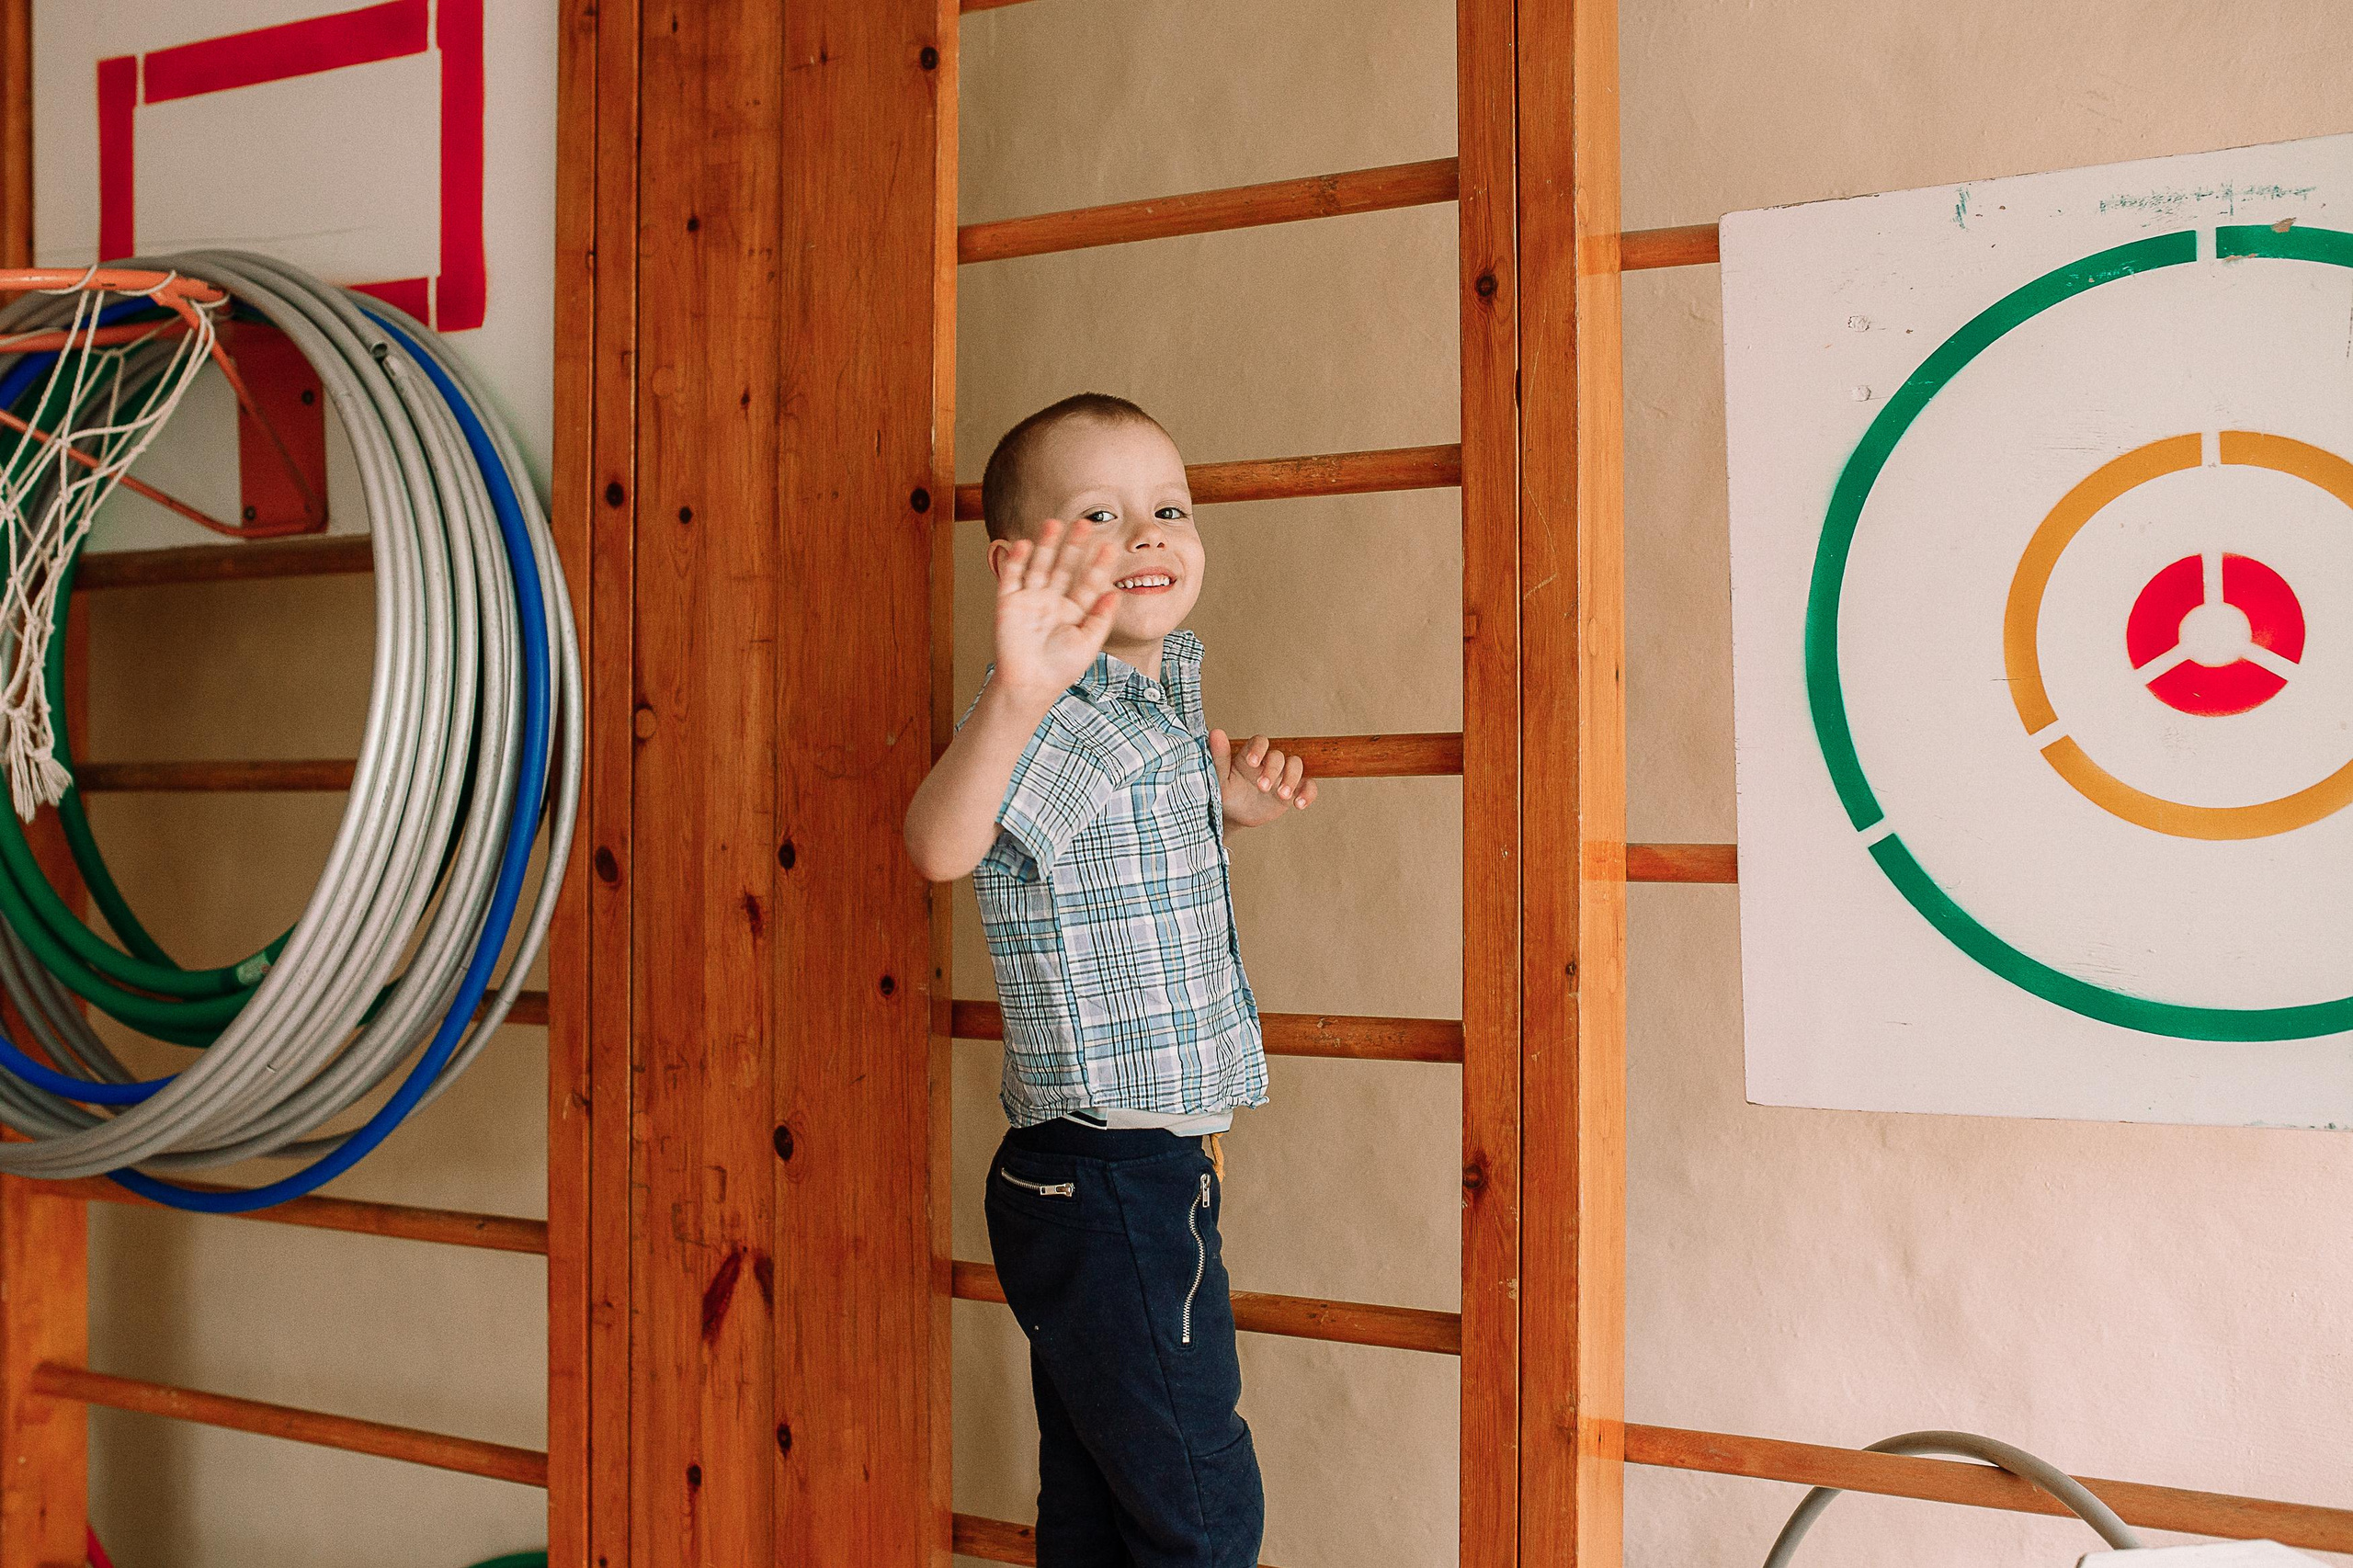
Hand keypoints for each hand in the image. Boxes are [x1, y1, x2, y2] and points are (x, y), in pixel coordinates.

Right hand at [992, 518, 1118, 705]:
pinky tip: (1025, 544)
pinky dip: (1017, 561)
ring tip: (1055, 523)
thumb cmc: (1060, 670)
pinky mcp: (1008, 603)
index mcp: (1073, 611)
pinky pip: (1012, 577)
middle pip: (1064, 567)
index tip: (1111, 547)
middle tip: (1086, 523)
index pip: (1088, 582)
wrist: (1028, 685)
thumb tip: (1115, 592)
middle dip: (1074, 546)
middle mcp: (1052, 601)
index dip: (1098, 565)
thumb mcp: (1088, 643)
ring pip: (1039, 566)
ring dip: (1046, 545)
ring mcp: (1030, 600)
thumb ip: (1101, 618)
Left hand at [1209, 730, 1316, 827]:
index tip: (1252, 763)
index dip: (1259, 749)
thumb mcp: (1220, 778)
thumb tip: (1216, 732)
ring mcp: (1283, 775)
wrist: (1236, 815)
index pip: (1260, 742)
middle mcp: (1268, 762)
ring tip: (1282, 795)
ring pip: (1296, 766)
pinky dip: (1308, 793)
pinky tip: (1298, 804)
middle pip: (1279, 756)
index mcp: (1251, 755)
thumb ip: (1219, 757)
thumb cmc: (1226, 793)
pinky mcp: (1294, 790)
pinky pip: (1308, 786)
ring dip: (1292, 779)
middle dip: (1272, 770)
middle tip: (1262, 787)